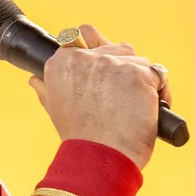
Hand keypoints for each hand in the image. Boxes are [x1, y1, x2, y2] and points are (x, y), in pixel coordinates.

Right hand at [27, 25, 166, 169]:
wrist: (100, 159)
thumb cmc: (80, 139)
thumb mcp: (55, 109)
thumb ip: (47, 88)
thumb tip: (34, 79)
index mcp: (61, 63)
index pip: (83, 36)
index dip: (99, 53)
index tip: (105, 74)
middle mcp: (85, 57)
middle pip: (117, 47)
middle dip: (123, 68)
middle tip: (122, 96)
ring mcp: (112, 63)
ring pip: (139, 61)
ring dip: (142, 80)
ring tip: (136, 107)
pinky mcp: (137, 73)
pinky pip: (158, 75)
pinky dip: (160, 92)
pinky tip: (153, 110)